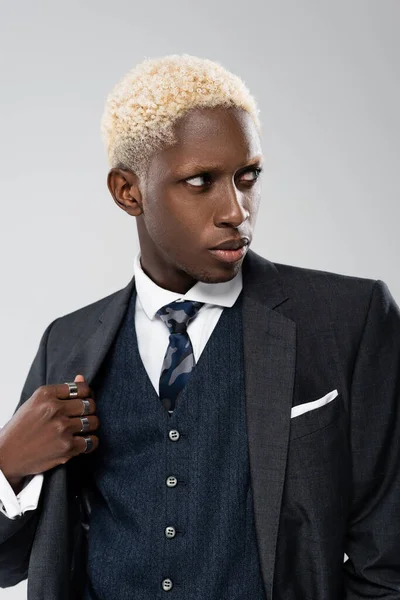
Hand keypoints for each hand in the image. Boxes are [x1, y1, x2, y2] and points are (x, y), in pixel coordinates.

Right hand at [0, 374, 98, 488]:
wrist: (7, 456)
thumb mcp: (35, 403)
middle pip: (89, 404)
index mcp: (45, 394)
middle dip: (89, 410)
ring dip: (90, 426)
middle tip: (82, 416)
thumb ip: (59, 392)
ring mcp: (62, 428)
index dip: (86, 395)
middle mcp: (54, 409)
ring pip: (93, 422)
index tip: (83, 400)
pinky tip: (82, 442)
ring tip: (81, 429)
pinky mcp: (67, 447)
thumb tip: (81, 378)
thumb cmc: (21, 428)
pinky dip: (90, 442)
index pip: (81, 389)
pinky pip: (92, 441)